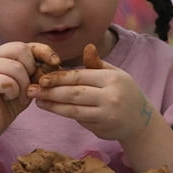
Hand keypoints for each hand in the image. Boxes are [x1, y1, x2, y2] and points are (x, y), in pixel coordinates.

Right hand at [0, 42, 59, 134]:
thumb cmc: (10, 101)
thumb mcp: (29, 82)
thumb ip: (38, 69)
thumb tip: (55, 62)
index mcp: (2, 52)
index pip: (27, 44)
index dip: (44, 51)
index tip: (56, 62)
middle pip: (21, 50)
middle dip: (31, 70)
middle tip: (29, 87)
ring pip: (16, 67)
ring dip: (24, 86)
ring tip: (20, 96)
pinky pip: (8, 82)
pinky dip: (14, 93)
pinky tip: (8, 98)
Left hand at [29, 51, 154, 141]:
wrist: (140, 120)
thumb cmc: (123, 92)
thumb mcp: (114, 74)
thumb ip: (97, 64)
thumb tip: (88, 47)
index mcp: (112, 77)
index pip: (79, 76)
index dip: (59, 77)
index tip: (41, 77)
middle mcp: (110, 94)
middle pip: (74, 92)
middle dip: (50, 90)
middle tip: (32, 89)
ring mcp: (107, 112)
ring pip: (74, 108)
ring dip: (53, 104)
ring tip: (37, 100)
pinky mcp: (103, 125)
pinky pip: (79, 118)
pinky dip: (63, 113)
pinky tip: (51, 108)